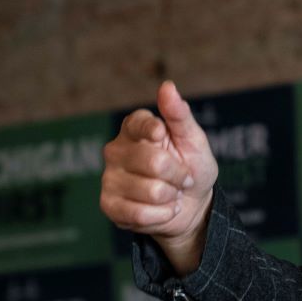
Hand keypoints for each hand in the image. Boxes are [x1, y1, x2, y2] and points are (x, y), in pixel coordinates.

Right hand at [99, 80, 218, 274]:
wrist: (192, 205)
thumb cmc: (192, 166)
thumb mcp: (193, 139)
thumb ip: (179, 114)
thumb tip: (167, 85)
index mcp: (134, 128)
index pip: (137, 122)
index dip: (154, 130)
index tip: (163, 135)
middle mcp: (116, 150)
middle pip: (154, 162)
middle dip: (179, 174)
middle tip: (182, 177)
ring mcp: (109, 178)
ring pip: (151, 191)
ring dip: (172, 196)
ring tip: (171, 193)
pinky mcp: (108, 205)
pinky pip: (140, 213)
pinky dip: (162, 214)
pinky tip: (162, 210)